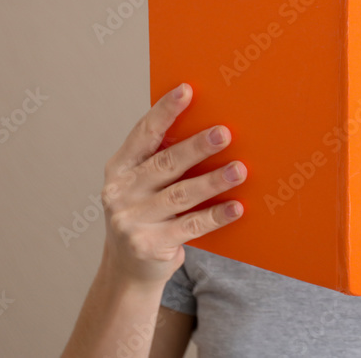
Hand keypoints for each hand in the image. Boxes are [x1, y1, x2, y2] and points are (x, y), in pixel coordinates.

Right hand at [100, 83, 246, 285]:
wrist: (129, 269)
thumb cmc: (147, 213)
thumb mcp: (144, 184)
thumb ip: (164, 159)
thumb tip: (211, 126)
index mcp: (120, 167)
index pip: (144, 133)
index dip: (165, 111)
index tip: (187, 90)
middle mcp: (121, 192)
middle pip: (165, 164)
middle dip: (196, 147)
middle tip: (224, 132)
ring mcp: (132, 221)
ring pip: (180, 195)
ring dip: (213, 181)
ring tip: (240, 169)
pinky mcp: (149, 246)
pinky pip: (190, 227)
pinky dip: (215, 216)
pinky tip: (236, 206)